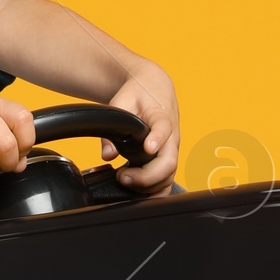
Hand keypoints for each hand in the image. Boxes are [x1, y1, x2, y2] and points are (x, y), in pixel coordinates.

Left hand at [102, 61, 178, 191]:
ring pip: (169, 176)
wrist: (154, 88)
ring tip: (124, 180)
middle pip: (169, 162)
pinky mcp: (168, 159)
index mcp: (162, 117)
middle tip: (123, 176)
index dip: (157, 140)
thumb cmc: (139, 94)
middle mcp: (172, 137)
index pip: (164, 129)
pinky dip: (154, 191)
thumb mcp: (121, 101)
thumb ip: (113, 126)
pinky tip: (137, 192)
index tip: (148, 148)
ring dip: (148, 186)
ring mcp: (172, 151)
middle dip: (146, 176)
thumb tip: (107, 154)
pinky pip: (166, 181)